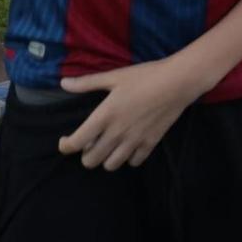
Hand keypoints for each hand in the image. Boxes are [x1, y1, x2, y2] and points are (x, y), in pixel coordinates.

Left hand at [57, 56, 206, 169]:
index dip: (65, 146)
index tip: (65, 140)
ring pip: (110, 166)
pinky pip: (134, 162)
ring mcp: (134, 140)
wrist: (178, 81)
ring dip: (106, 158)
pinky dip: (128, 158)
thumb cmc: (145, 76)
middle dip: (85, 154)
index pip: (76, 143)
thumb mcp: (115, 76)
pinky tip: (129, 146)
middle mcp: (116, 133)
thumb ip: (87, 83)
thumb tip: (63, 83)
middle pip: (90, 161)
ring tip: (109, 146)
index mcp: (104, 116)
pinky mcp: (150, 143)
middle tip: (90, 143)